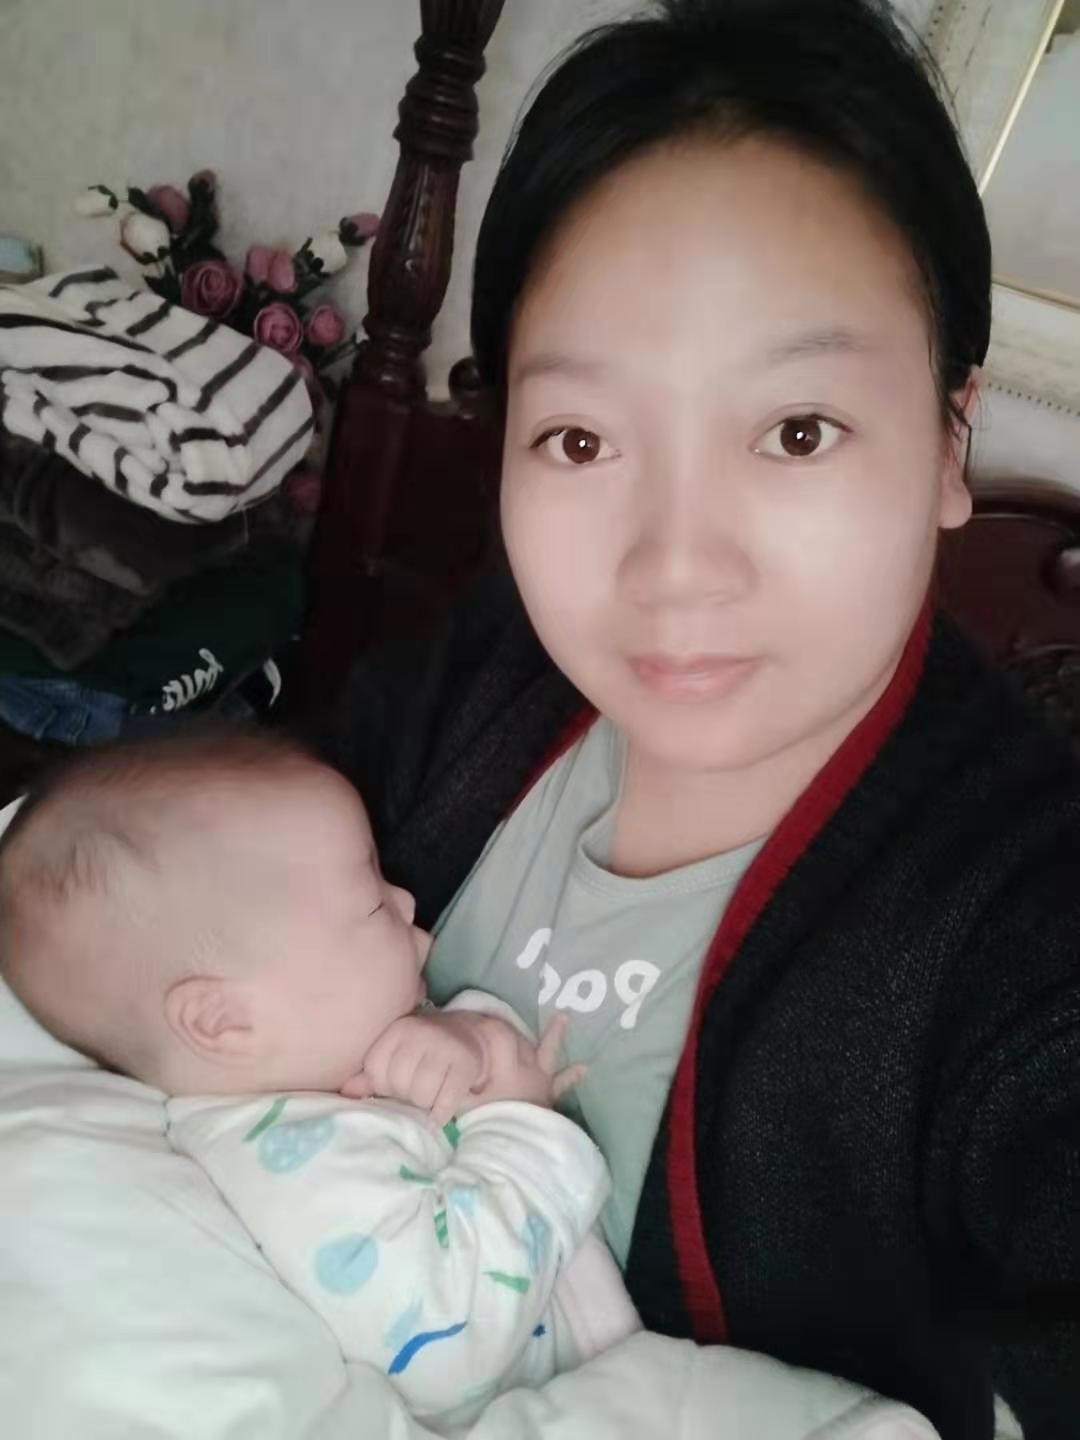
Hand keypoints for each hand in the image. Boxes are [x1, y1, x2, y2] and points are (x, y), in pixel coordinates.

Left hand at [340, 1011, 490, 1126]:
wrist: (468, 1037)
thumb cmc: (423, 1053)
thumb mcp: (396, 1056)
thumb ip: (370, 1075)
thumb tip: (346, 1093)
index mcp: (397, 1030)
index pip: (376, 1070)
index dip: (384, 1086)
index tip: (396, 1084)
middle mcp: (420, 1033)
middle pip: (399, 1083)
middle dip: (406, 1096)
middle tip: (415, 1091)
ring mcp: (445, 1046)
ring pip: (422, 1094)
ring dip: (425, 1104)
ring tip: (429, 1097)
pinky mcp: (466, 1062)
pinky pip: (447, 1100)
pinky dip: (441, 1113)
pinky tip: (440, 1112)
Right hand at [459, 1012, 586, 1113]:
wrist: (516, 1148)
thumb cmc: (487, 1122)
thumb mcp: (465, 1101)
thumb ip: (458, 1083)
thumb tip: (450, 1068)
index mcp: (505, 1066)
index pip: (498, 1036)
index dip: (488, 1026)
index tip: (479, 1020)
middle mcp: (525, 1068)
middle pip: (519, 1041)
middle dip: (511, 1031)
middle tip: (503, 1021)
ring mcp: (540, 1081)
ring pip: (548, 1052)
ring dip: (555, 1034)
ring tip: (564, 1016)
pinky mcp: (549, 1096)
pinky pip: (562, 1083)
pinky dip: (571, 1075)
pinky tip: (583, 1068)